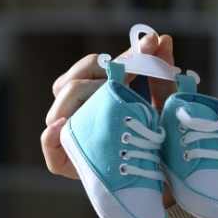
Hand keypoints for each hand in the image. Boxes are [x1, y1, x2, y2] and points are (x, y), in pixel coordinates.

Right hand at [40, 33, 177, 206]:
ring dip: (83, 96)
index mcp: (95, 93)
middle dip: (103, 73)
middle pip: (72, 82)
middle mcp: (78, 112)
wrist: (167, 181)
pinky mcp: (66, 162)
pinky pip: (49, 145)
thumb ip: (161, 71)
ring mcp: (70, 135)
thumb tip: (164, 37)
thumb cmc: (162, 137)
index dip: (118, 55)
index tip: (149, 45)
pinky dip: (53, 135)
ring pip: (60, 107)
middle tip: (136, 69)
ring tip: (107, 91)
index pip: (94, 66)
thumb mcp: (166, 102)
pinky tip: (64, 125)